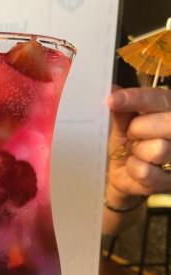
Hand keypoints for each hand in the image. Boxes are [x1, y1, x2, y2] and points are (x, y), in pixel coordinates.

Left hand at [106, 87, 170, 201]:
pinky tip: (135, 169)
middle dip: (140, 129)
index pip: (156, 98)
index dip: (135, 98)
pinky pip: (147, 172)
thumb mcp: (121, 125)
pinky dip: (134, 171)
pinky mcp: (169, 180)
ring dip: (138, 153)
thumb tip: (112, 90)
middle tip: (131, 135)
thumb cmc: (126, 144)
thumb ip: (121, 110)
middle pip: (168, 123)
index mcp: (168, 107)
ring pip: (159, 150)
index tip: (113, 100)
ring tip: (136, 153)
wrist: (122, 176)